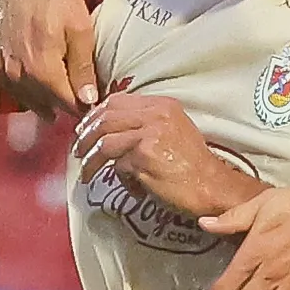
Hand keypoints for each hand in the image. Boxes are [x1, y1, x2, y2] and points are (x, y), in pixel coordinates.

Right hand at [0, 0, 98, 115]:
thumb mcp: (80, 29)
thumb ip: (83, 68)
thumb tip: (90, 100)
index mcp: (42, 70)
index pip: (68, 105)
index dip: (84, 104)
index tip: (94, 99)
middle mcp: (18, 75)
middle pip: (48, 104)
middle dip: (66, 100)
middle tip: (81, 90)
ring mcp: (1, 68)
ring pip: (28, 97)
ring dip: (45, 96)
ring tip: (62, 85)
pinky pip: (11, 84)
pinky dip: (26, 84)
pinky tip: (38, 75)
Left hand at [73, 94, 259, 217]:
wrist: (211, 186)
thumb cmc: (192, 164)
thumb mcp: (173, 130)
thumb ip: (145, 123)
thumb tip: (108, 129)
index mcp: (162, 104)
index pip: (116, 101)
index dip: (96, 115)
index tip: (85, 129)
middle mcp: (156, 114)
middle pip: (105, 118)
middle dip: (86, 136)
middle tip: (78, 150)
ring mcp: (149, 135)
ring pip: (105, 143)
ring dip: (92, 161)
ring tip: (87, 173)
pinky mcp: (144, 158)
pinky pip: (118, 167)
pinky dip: (121, 180)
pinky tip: (132, 188)